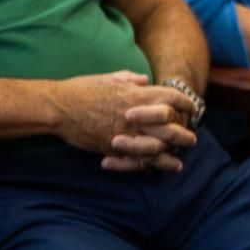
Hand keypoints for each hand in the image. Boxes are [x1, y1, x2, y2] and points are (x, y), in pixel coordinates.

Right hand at [49, 72, 197, 169]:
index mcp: (138, 95)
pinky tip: (153, 171)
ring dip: (170, 157)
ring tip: (178, 164)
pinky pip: (135, 161)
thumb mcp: (110, 78)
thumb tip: (145, 80)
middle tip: (191, 140)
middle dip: (184, 135)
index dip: (185, 104)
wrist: (59, 107)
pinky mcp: (113, 148)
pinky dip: (146, 167)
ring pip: (157, 149)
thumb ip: (131, 79)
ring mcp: (126, 133)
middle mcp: (137, 115)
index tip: (191, 109)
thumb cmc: (82, 89)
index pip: (173, 98)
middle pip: (172, 127)